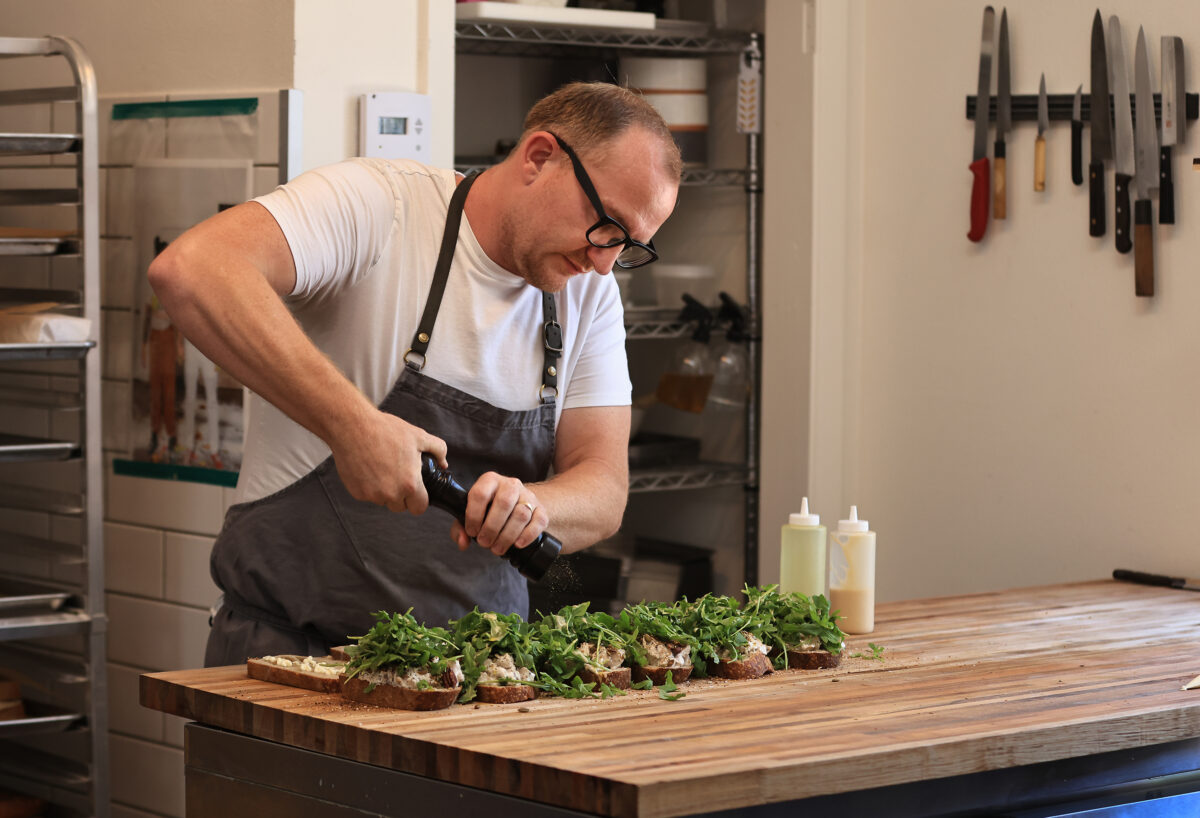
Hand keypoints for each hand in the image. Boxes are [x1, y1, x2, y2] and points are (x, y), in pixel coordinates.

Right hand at [329, 409, 446, 513]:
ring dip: (385, 491)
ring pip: (384, 501)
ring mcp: (372, 495)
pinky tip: (369, 467)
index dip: (419, 500)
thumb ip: (438, 450)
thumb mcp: (418, 436)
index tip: (416, 490)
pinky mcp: (357, 492)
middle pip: (400, 506)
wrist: (352, 427)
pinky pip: (368, 496)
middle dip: (402, 496)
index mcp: (409, 484)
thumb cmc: (386, 430)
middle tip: (398, 475)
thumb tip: (443, 463)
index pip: (419, 508)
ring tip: (383, 468)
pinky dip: (370, 486)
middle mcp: (390, 494)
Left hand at [453, 471, 547, 555]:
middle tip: (484, 543)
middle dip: (491, 528)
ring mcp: (528, 496)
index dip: (474, 516)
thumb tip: (462, 542)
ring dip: (507, 536)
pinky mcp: (541, 509)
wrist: (516, 504)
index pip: (480, 494)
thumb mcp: (471, 514)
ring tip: (497, 548)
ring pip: (521, 514)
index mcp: (490, 481)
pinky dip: (528, 535)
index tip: (472, 532)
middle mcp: (510, 484)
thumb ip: (460, 528)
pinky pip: (539, 521)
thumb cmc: (489, 511)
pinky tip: (517, 544)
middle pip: (504, 503)